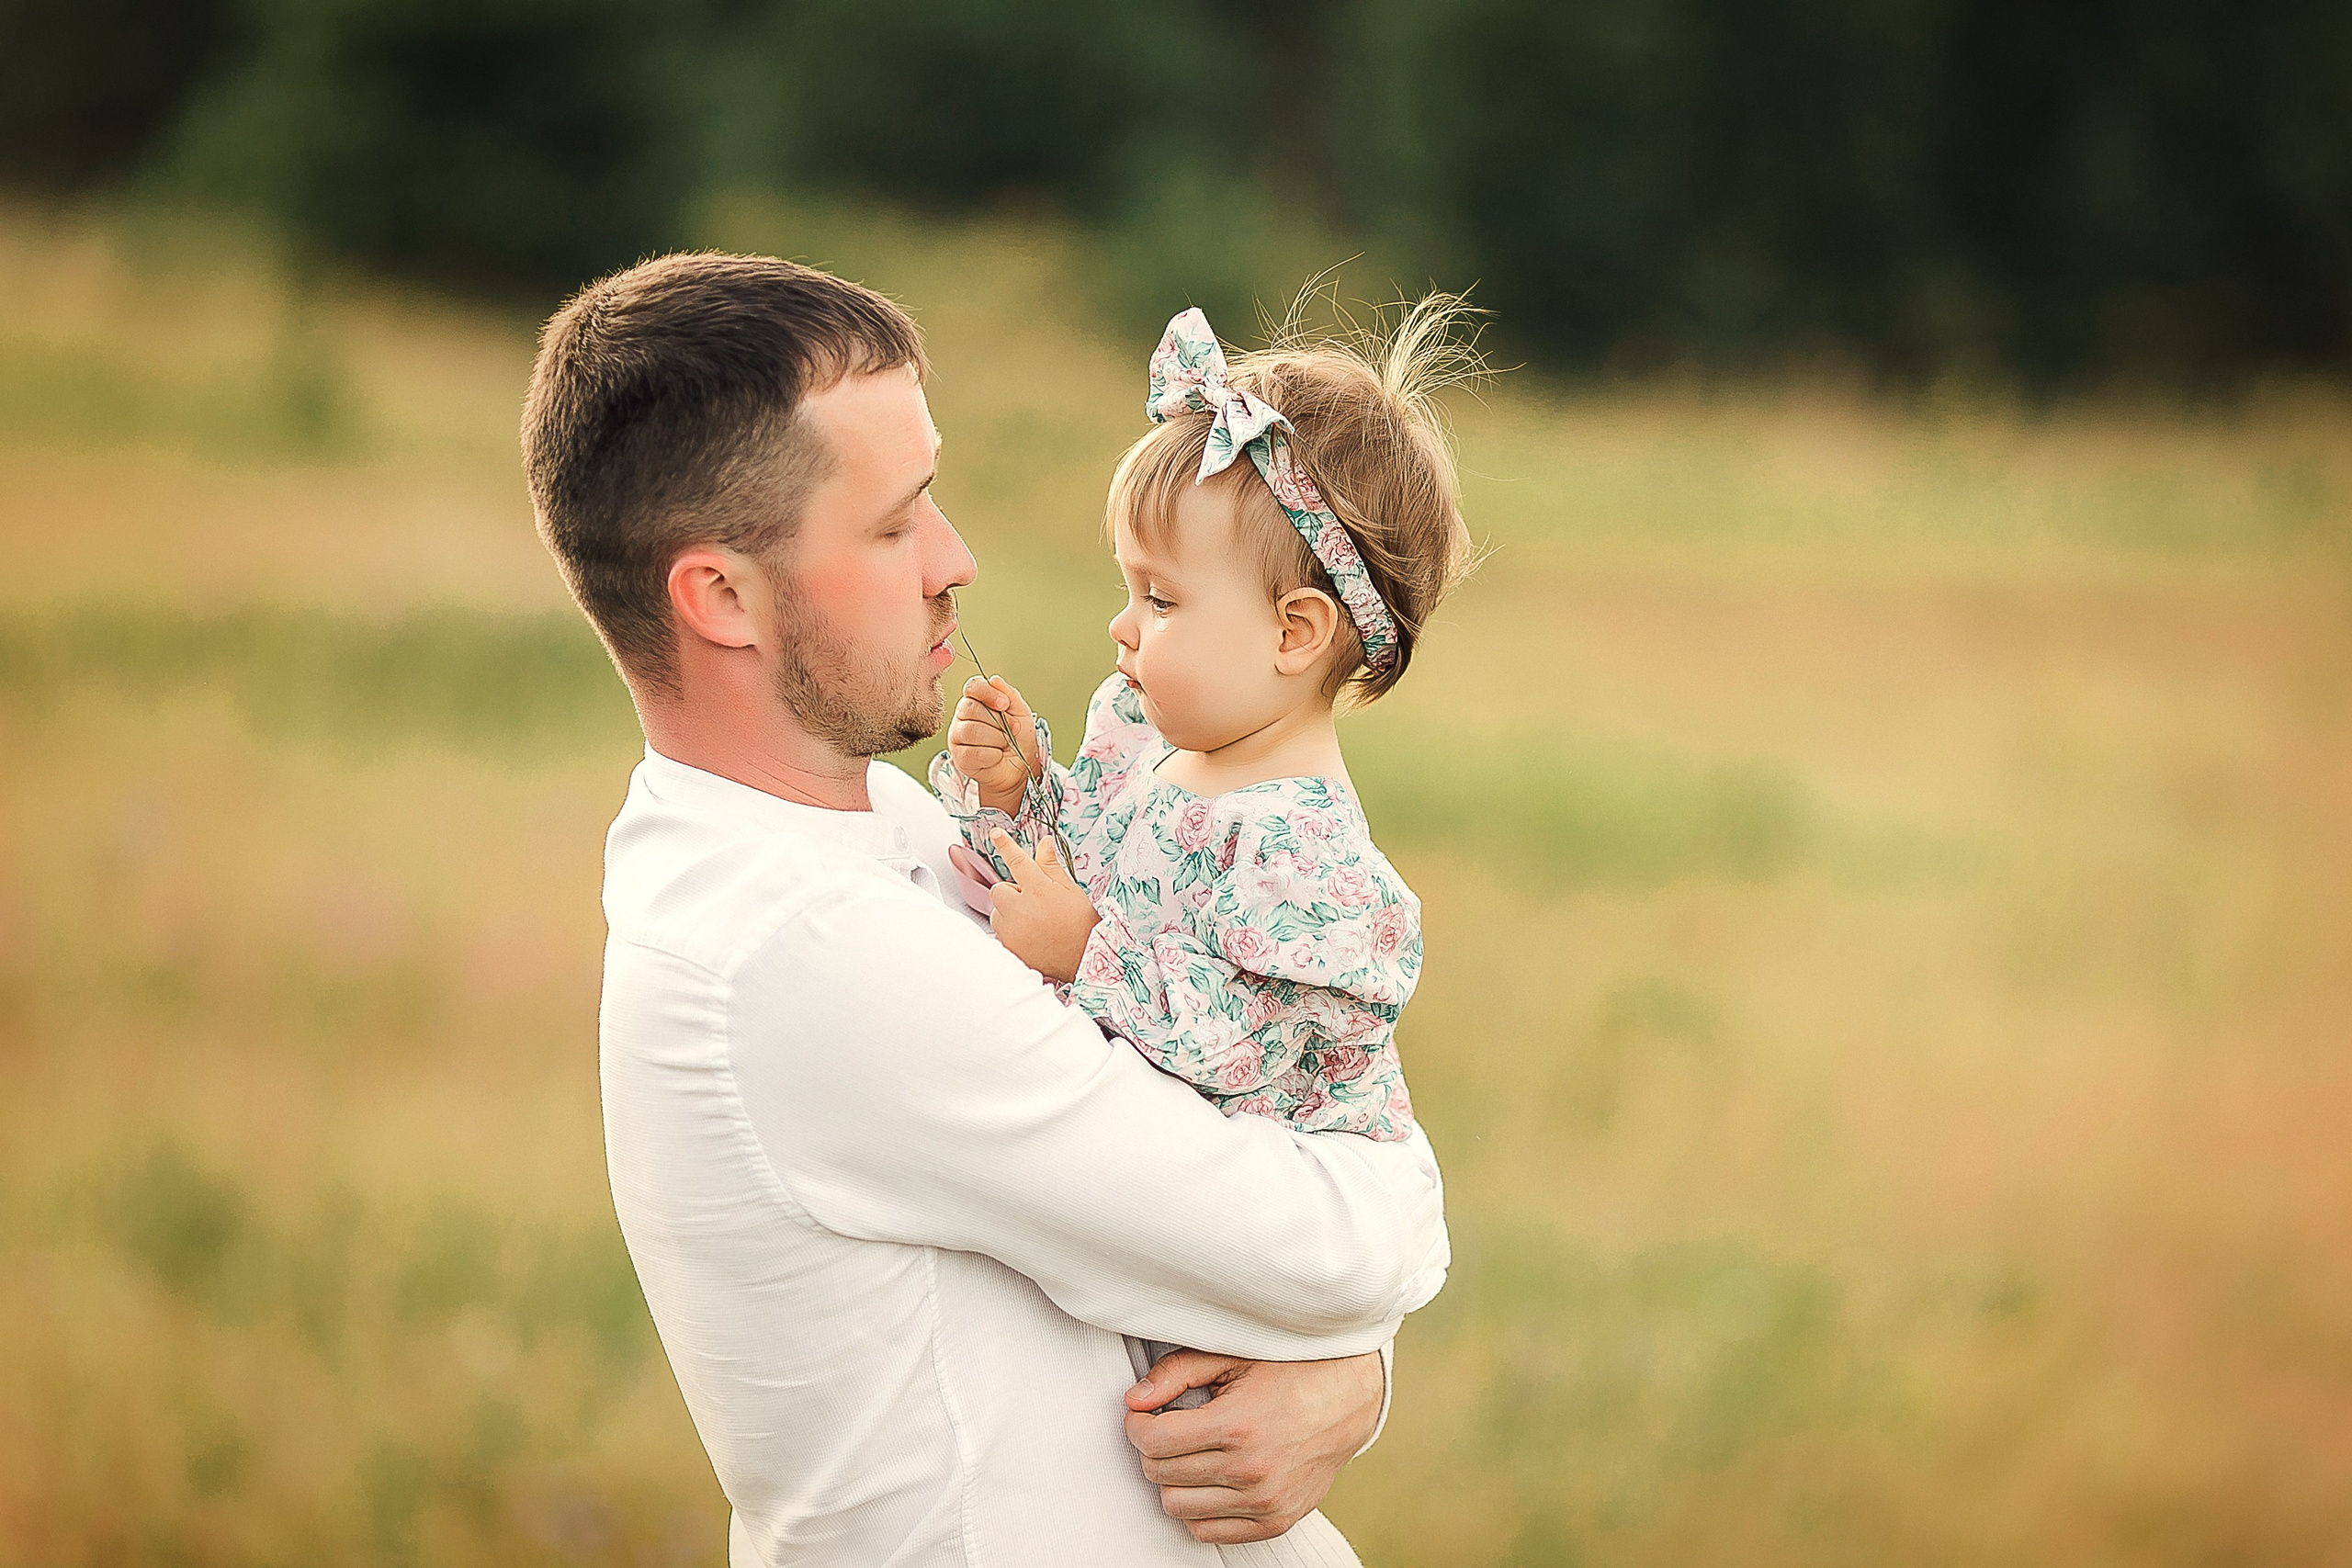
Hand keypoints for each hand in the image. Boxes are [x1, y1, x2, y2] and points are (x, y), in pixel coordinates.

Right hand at [947, 675, 1041, 815]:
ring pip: (972, 731)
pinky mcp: (959, 757)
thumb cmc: (1019, 738)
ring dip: (997, 739)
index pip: (972, 687)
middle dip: (998, 722)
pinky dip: (992, 755)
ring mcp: (958, 737)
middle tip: (1013, 730)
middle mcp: (962, 716)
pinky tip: (997, 756)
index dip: (988, 693)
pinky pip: (972, 752)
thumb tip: (994, 680)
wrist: (1020, 767)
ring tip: (1005, 744)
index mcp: (976, 700)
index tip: (1004, 704)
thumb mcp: (1021, 712)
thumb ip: (1009, 694)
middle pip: (971, 709)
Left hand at [986, 829, 1098, 983]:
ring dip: (1009, 914)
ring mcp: (1012, 930)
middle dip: (1012, 894)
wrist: (1084, 959)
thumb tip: (1045, 842)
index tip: (996, 834)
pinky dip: (1010, 932)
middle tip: (1034, 903)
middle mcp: (1021, 909)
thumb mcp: (1070, 890)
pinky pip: (998, 933)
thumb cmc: (1081, 924)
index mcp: (1039, 890)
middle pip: (1000, 889)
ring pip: (997, 912)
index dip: (1005, 845)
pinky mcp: (1008, 948)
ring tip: (1033, 923)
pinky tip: (1030, 937)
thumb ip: (1051, 866)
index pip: (1018, 861)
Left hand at [1122, 1350, 1384, 1544]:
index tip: (1144, 1413)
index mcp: (1238, 1425)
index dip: (1137, 1424)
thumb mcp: (1231, 1356)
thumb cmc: (1287, 1369)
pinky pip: (1208, 1533)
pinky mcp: (1275, 1521)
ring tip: (1191, 1452)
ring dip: (1174, 1479)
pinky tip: (1208, 1479)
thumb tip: (1132, 1401)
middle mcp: (1251, 1470)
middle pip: (1159, 1474)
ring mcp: (1265, 1502)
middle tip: (1169, 1427)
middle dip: (1154, 1448)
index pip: (1152, 1441)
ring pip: (1177, 1507)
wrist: (1348, 1398)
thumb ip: (1176, 1373)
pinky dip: (1198, 1509)